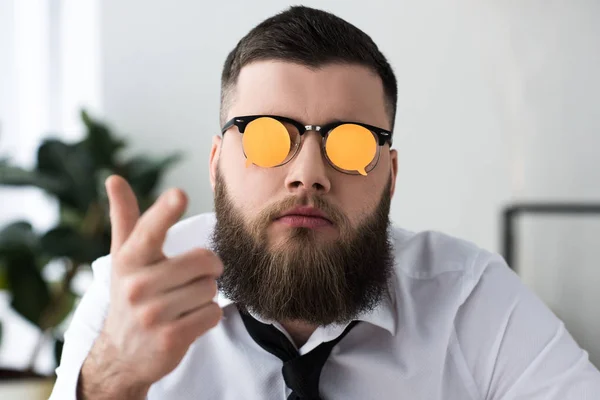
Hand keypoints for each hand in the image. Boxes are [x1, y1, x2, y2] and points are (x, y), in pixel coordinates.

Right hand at [78, 175, 222, 398]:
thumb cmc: (129, 295)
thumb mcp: (123, 258)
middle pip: (203, 261)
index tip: (178, 194)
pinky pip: (213, 313)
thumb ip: (125, 218)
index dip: (165, 212)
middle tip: (192, 277)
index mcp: (129, 260)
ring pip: (211, 288)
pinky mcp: (171, 338)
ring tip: (183, 303)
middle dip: (207, 269)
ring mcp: (153, 315)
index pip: (149, 231)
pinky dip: (208, 316)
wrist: (121, 355)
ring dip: (205, 295)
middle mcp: (137, 286)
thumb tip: (114, 178)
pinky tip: (188, 320)